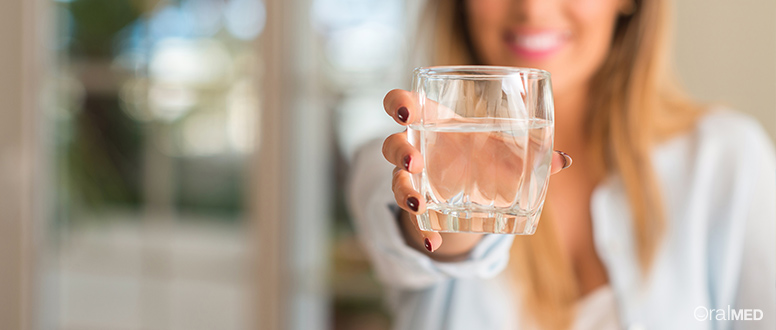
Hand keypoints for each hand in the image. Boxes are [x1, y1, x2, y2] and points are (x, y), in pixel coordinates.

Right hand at [382, 89, 572, 258]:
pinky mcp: (419, 206)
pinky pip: (413, 219)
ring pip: (396, 181)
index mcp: (434, 121)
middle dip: (399, 151)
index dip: (398, 104)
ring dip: (404, 191)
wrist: (475, 188)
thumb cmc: (486, 153)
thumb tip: (564, 160)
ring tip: (420, 203)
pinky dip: (422, 232)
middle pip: (392, 144)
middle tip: (415, 161)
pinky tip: (433, 242)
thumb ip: (530, 153)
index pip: (402, 104)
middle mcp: (417, 148)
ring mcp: (414, 178)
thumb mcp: (505, 151)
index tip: (407, 112)